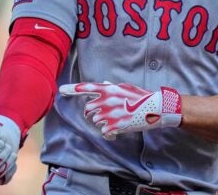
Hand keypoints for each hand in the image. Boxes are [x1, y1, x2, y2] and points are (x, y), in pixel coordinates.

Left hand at [59, 82, 181, 138]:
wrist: (156, 108)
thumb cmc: (142, 97)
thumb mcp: (127, 87)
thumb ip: (112, 87)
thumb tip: (103, 83)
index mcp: (110, 89)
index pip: (88, 88)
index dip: (74, 89)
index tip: (62, 90)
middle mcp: (107, 100)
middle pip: (88, 109)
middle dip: (91, 114)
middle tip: (100, 116)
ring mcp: (111, 113)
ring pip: (96, 121)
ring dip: (102, 123)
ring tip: (115, 122)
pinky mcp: (116, 125)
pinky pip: (104, 132)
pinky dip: (108, 134)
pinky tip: (116, 133)